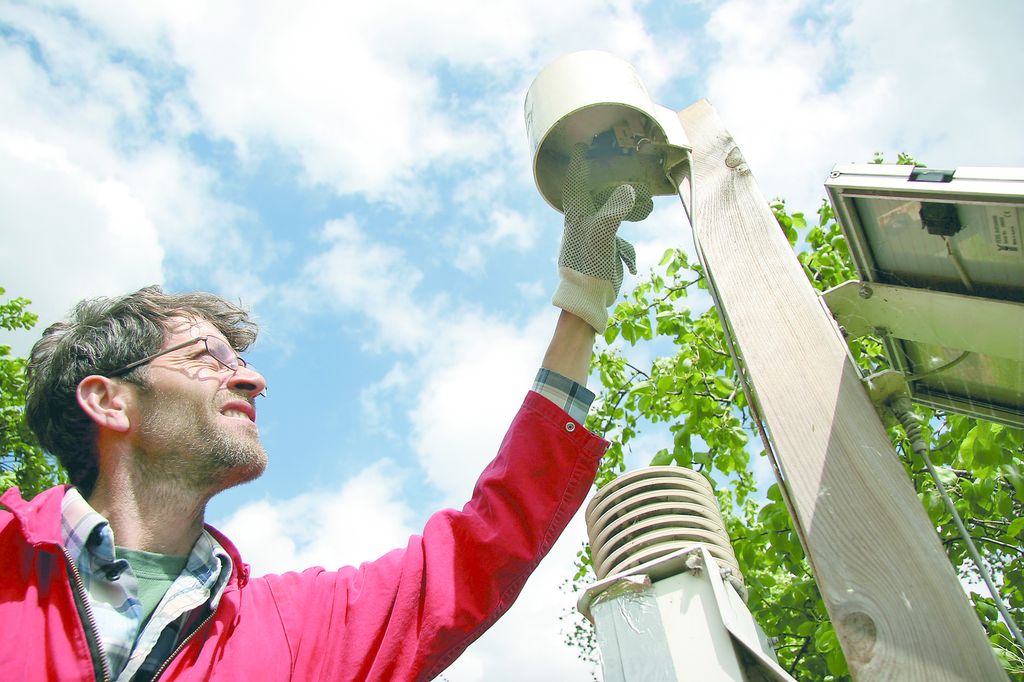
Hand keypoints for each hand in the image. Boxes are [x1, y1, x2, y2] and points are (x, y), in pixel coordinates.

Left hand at [551, 143, 648, 331]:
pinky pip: (618, 229)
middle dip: (613, 181)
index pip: (577, 179)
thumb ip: (616, 209)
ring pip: (613, 209)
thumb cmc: (588, 264)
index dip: (579, 161)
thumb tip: (630, 189)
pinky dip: (628, 229)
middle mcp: (583, 219)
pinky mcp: (603, 246)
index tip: (581, 145)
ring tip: (649, 202)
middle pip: (598, 191)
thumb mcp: (603, 233)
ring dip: (630, 205)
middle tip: (624, 166)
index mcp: (577, 212)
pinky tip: (634, 243)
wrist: (588, 297)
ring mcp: (593, 233)